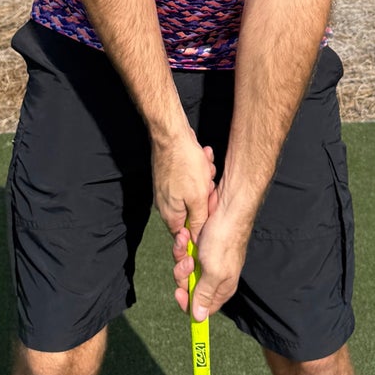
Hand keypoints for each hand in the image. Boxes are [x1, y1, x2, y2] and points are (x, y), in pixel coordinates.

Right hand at [152, 128, 215, 248]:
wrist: (171, 135)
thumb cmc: (184, 165)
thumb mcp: (198, 198)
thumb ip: (198, 221)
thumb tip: (197, 239)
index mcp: (170, 214)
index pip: (185, 234)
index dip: (200, 228)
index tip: (209, 216)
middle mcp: (165, 204)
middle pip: (192, 211)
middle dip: (205, 198)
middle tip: (208, 186)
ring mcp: (167, 189)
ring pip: (194, 193)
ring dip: (204, 181)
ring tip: (206, 168)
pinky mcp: (171, 176)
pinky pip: (190, 179)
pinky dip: (199, 171)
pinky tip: (202, 159)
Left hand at [173, 200, 251, 320]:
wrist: (227, 207)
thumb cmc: (224, 240)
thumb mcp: (214, 272)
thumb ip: (204, 295)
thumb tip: (199, 318)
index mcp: (222, 288)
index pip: (202, 308)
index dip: (188, 303)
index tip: (179, 292)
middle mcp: (214, 276)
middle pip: (189, 287)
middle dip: (182, 274)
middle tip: (188, 261)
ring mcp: (206, 261)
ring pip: (184, 269)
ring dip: (181, 256)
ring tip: (185, 242)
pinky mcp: (200, 247)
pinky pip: (184, 252)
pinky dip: (182, 245)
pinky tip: (184, 235)